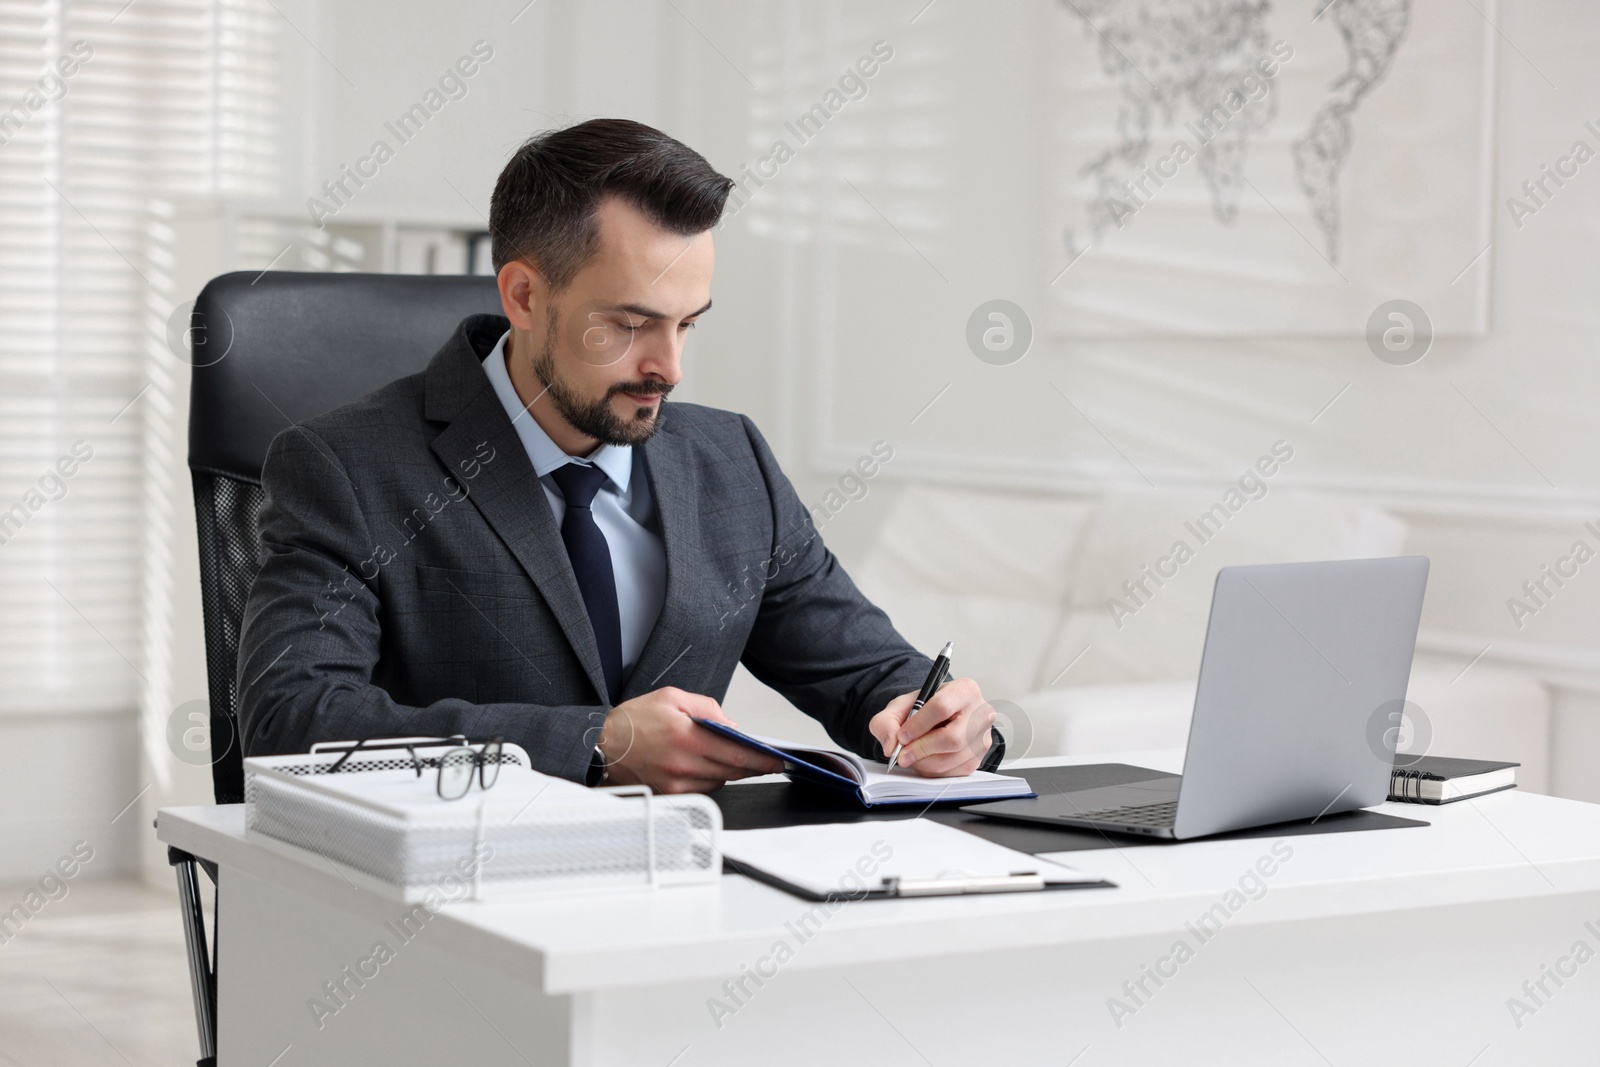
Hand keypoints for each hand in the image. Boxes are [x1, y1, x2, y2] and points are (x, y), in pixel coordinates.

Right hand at [595, 687, 783, 793]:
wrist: (600, 745)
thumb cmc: (633, 720)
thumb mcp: (672, 697)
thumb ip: (707, 709)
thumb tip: (732, 726)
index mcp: (686, 737)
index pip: (737, 754)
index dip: (762, 759)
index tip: (776, 760)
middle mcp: (682, 764)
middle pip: (732, 771)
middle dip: (752, 766)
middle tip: (767, 761)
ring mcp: (676, 783)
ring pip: (720, 782)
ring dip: (731, 772)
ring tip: (736, 759)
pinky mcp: (670, 794)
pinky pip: (702, 790)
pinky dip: (711, 779)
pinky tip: (709, 766)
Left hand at [868, 676, 993, 776]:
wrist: (939, 717)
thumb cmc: (925, 708)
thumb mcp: (901, 705)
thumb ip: (887, 721)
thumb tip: (891, 746)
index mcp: (964, 690)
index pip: (942, 707)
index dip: (918, 725)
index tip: (902, 736)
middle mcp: (980, 713)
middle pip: (952, 738)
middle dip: (921, 749)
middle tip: (902, 754)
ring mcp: (983, 738)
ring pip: (953, 759)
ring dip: (925, 763)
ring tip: (912, 756)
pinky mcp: (979, 759)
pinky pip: (955, 772)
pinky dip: (934, 771)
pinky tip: (925, 760)